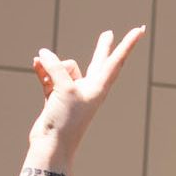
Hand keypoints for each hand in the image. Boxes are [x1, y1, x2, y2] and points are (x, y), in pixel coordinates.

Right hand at [28, 25, 146, 165]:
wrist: (52, 145)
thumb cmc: (66, 120)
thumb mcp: (64, 88)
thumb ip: (55, 67)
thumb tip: (42, 55)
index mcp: (99, 87)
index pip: (116, 60)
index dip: (127, 44)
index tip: (140, 30)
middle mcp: (88, 89)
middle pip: (97, 61)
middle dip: (101, 47)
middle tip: (108, 33)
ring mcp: (72, 93)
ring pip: (63, 68)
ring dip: (51, 65)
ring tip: (40, 64)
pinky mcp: (56, 98)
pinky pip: (50, 77)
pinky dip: (43, 71)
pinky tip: (35, 63)